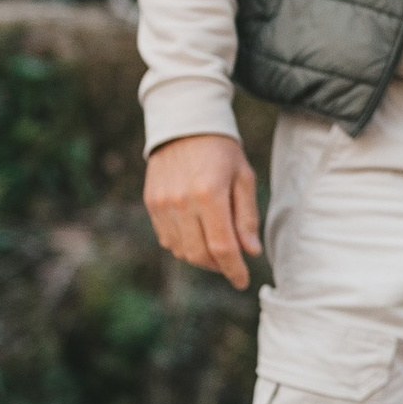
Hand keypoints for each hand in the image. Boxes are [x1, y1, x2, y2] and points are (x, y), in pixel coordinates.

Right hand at [145, 131, 262, 288]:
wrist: (184, 122)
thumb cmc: (221, 149)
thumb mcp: (243, 178)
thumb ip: (246, 217)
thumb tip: (250, 252)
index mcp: (209, 194)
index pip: (222, 247)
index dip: (234, 270)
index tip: (242, 281)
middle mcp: (181, 202)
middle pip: (199, 254)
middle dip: (219, 266)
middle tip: (232, 264)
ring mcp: (162, 203)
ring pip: (181, 250)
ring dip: (201, 258)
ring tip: (216, 248)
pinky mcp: (151, 202)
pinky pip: (166, 238)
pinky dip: (183, 245)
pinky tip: (196, 235)